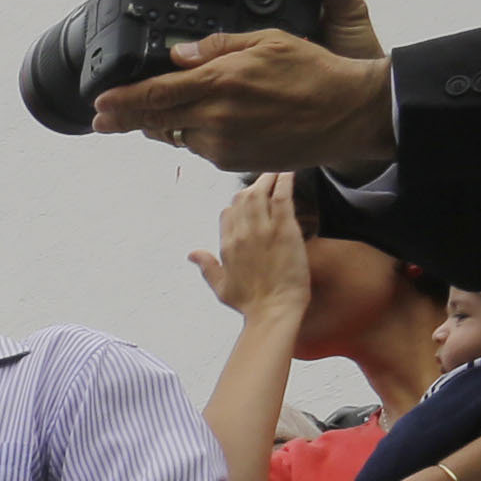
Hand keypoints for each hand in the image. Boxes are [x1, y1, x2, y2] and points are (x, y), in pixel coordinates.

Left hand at [94, 0, 393, 169]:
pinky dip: (192, 134)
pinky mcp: (233, 162)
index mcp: (221, 82)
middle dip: (124, 119)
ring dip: (161, 124)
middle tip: (101, 118)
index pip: (156, 94)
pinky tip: (198, 122)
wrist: (347, 114)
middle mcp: (216, 118)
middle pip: (155, 120)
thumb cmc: (313, 72)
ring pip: (176, 135)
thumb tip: (176, 56)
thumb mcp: (267, 40)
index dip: (122, 101)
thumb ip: (217, 47)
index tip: (98, 104)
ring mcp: (223, 144)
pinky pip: (199, 147)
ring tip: (149, 114)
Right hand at [195, 170, 313, 317]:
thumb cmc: (251, 303)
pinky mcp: (284, 228)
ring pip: (260, 192)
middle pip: (242, 198)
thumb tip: (192, 254)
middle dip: (253, 186)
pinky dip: (284, 181)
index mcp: (226, 245)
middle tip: (266, 180)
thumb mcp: (221, 287)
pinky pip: (281, 196)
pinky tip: (287, 171)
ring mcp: (262, 229)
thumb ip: (207, 267)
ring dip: (268, 178)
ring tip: (277, 170)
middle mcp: (241, 233)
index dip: (238, 206)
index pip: (228, 213)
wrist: (273, 310)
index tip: (250, 203)